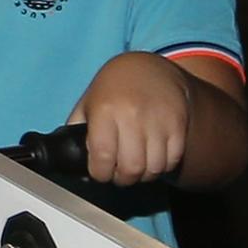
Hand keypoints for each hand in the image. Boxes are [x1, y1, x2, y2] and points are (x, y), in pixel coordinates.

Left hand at [70, 51, 200, 186]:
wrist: (148, 68)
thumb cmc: (113, 89)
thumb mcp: (87, 103)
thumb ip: (76, 129)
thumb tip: (70, 157)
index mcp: (105, 111)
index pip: (102, 158)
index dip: (100, 173)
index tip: (100, 172)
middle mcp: (132, 115)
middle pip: (131, 168)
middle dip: (122, 179)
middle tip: (118, 173)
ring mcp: (158, 120)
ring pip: (153, 168)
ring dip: (143, 175)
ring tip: (136, 166)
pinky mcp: (178, 124)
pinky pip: (172, 160)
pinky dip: (162, 166)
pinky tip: (152, 158)